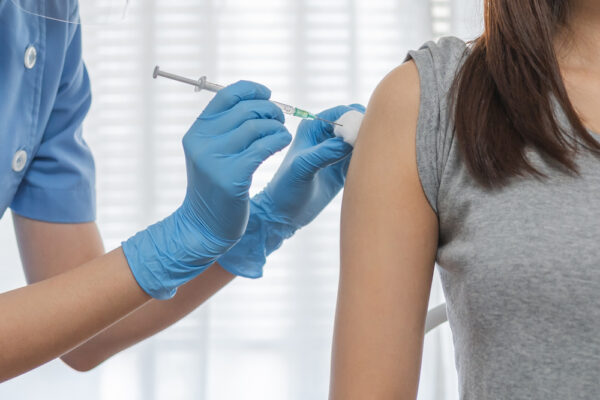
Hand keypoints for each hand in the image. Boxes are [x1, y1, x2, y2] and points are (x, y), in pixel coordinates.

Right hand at [122, 81, 291, 298]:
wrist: (203, 226)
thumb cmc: (215, 187)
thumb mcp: (211, 153)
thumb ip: (226, 128)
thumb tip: (257, 101)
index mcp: (197, 131)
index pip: (226, 95)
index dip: (251, 89)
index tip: (268, 95)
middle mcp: (202, 142)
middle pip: (245, 109)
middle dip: (270, 110)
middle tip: (279, 120)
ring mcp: (215, 160)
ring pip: (256, 127)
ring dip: (276, 127)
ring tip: (281, 135)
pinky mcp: (232, 178)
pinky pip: (263, 147)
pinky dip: (278, 140)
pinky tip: (282, 143)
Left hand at [217, 104, 364, 277]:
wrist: (284, 214)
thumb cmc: (286, 189)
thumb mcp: (302, 168)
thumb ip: (324, 152)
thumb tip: (349, 141)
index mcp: (314, 127)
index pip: (342, 112)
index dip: (356, 119)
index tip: (363, 135)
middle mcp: (327, 135)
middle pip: (357, 123)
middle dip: (367, 131)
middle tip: (372, 148)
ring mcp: (337, 151)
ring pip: (362, 140)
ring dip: (370, 147)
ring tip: (372, 161)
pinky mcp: (344, 168)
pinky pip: (362, 158)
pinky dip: (368, 161)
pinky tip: (370, 171)